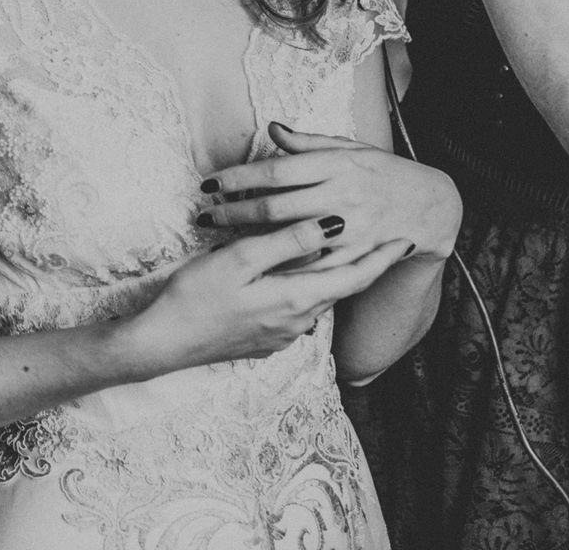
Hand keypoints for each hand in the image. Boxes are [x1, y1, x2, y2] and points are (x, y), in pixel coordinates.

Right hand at [117, 228, 412, 375]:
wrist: (163, 343)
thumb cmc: (195, 297)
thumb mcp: (239, 260)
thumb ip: (287, 242)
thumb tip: (331, 224)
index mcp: (296, 299)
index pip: (354, 277)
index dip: (382, 258)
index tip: (405, 239)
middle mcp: (297, 322)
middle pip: (340, 286)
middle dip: (361, 262)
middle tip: (381, 237)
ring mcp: (281, 335)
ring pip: (317, 296)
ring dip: (330, 273)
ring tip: (340, 248)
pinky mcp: (265, 340)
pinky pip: (296, 308)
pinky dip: (304, 286)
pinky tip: (293, 274)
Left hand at [198, 123, 460, 265]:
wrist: (429, 206)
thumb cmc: (383, 172)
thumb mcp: (349, 148)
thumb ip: (308, 143)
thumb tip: (272, 128)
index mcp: (335, 164)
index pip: (275, 170)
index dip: (239, 177)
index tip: (209, 184)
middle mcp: (340, 195)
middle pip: (275, 207)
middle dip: (233, 213)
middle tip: (203, 217)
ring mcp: (349, 229)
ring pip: (288, 239)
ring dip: (251, 241)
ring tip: (217, 240)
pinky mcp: (355, 257)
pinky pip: (312, 265)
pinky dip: (282, 266)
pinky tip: (254, 267)